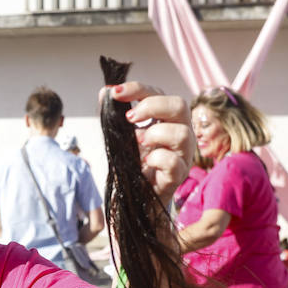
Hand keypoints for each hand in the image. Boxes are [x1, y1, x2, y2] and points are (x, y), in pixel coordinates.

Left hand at [106, 82, 192, 204]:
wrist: (138, 197)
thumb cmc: (133, 164)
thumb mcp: (121, 138)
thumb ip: (114, 116)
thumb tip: (104, 92)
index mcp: (166, 120)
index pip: (159, 93)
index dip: (138, 89)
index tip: (115, 93)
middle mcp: (180, 133)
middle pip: (179, 105)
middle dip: (151, 106)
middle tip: (130, 118)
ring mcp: (182, 154)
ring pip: (181, 134)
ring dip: (154, 135)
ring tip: (138, 143)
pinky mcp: (178, 175)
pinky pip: (173, 162)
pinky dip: (155, 159)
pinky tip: (144, 164)